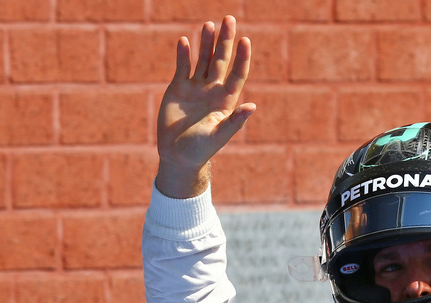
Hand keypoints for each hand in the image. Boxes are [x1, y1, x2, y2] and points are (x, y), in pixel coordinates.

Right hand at [155, 15, 254, 198]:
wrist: (177, 156)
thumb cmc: (200, 150)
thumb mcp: (219, 136)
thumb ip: (234, 121)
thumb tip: (253, 106)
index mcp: (226, 100)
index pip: (237, 74)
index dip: (241, 57)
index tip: (245, 40)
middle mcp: (212, 90)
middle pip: (221, 60)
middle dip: (225, 41)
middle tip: (229, 19)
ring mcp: (196, 87)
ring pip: (203, 59)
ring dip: (206, 43)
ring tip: (209, 25)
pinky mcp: (178, 88)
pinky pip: (183, 67)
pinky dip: (183, 54)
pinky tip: (185, 41)